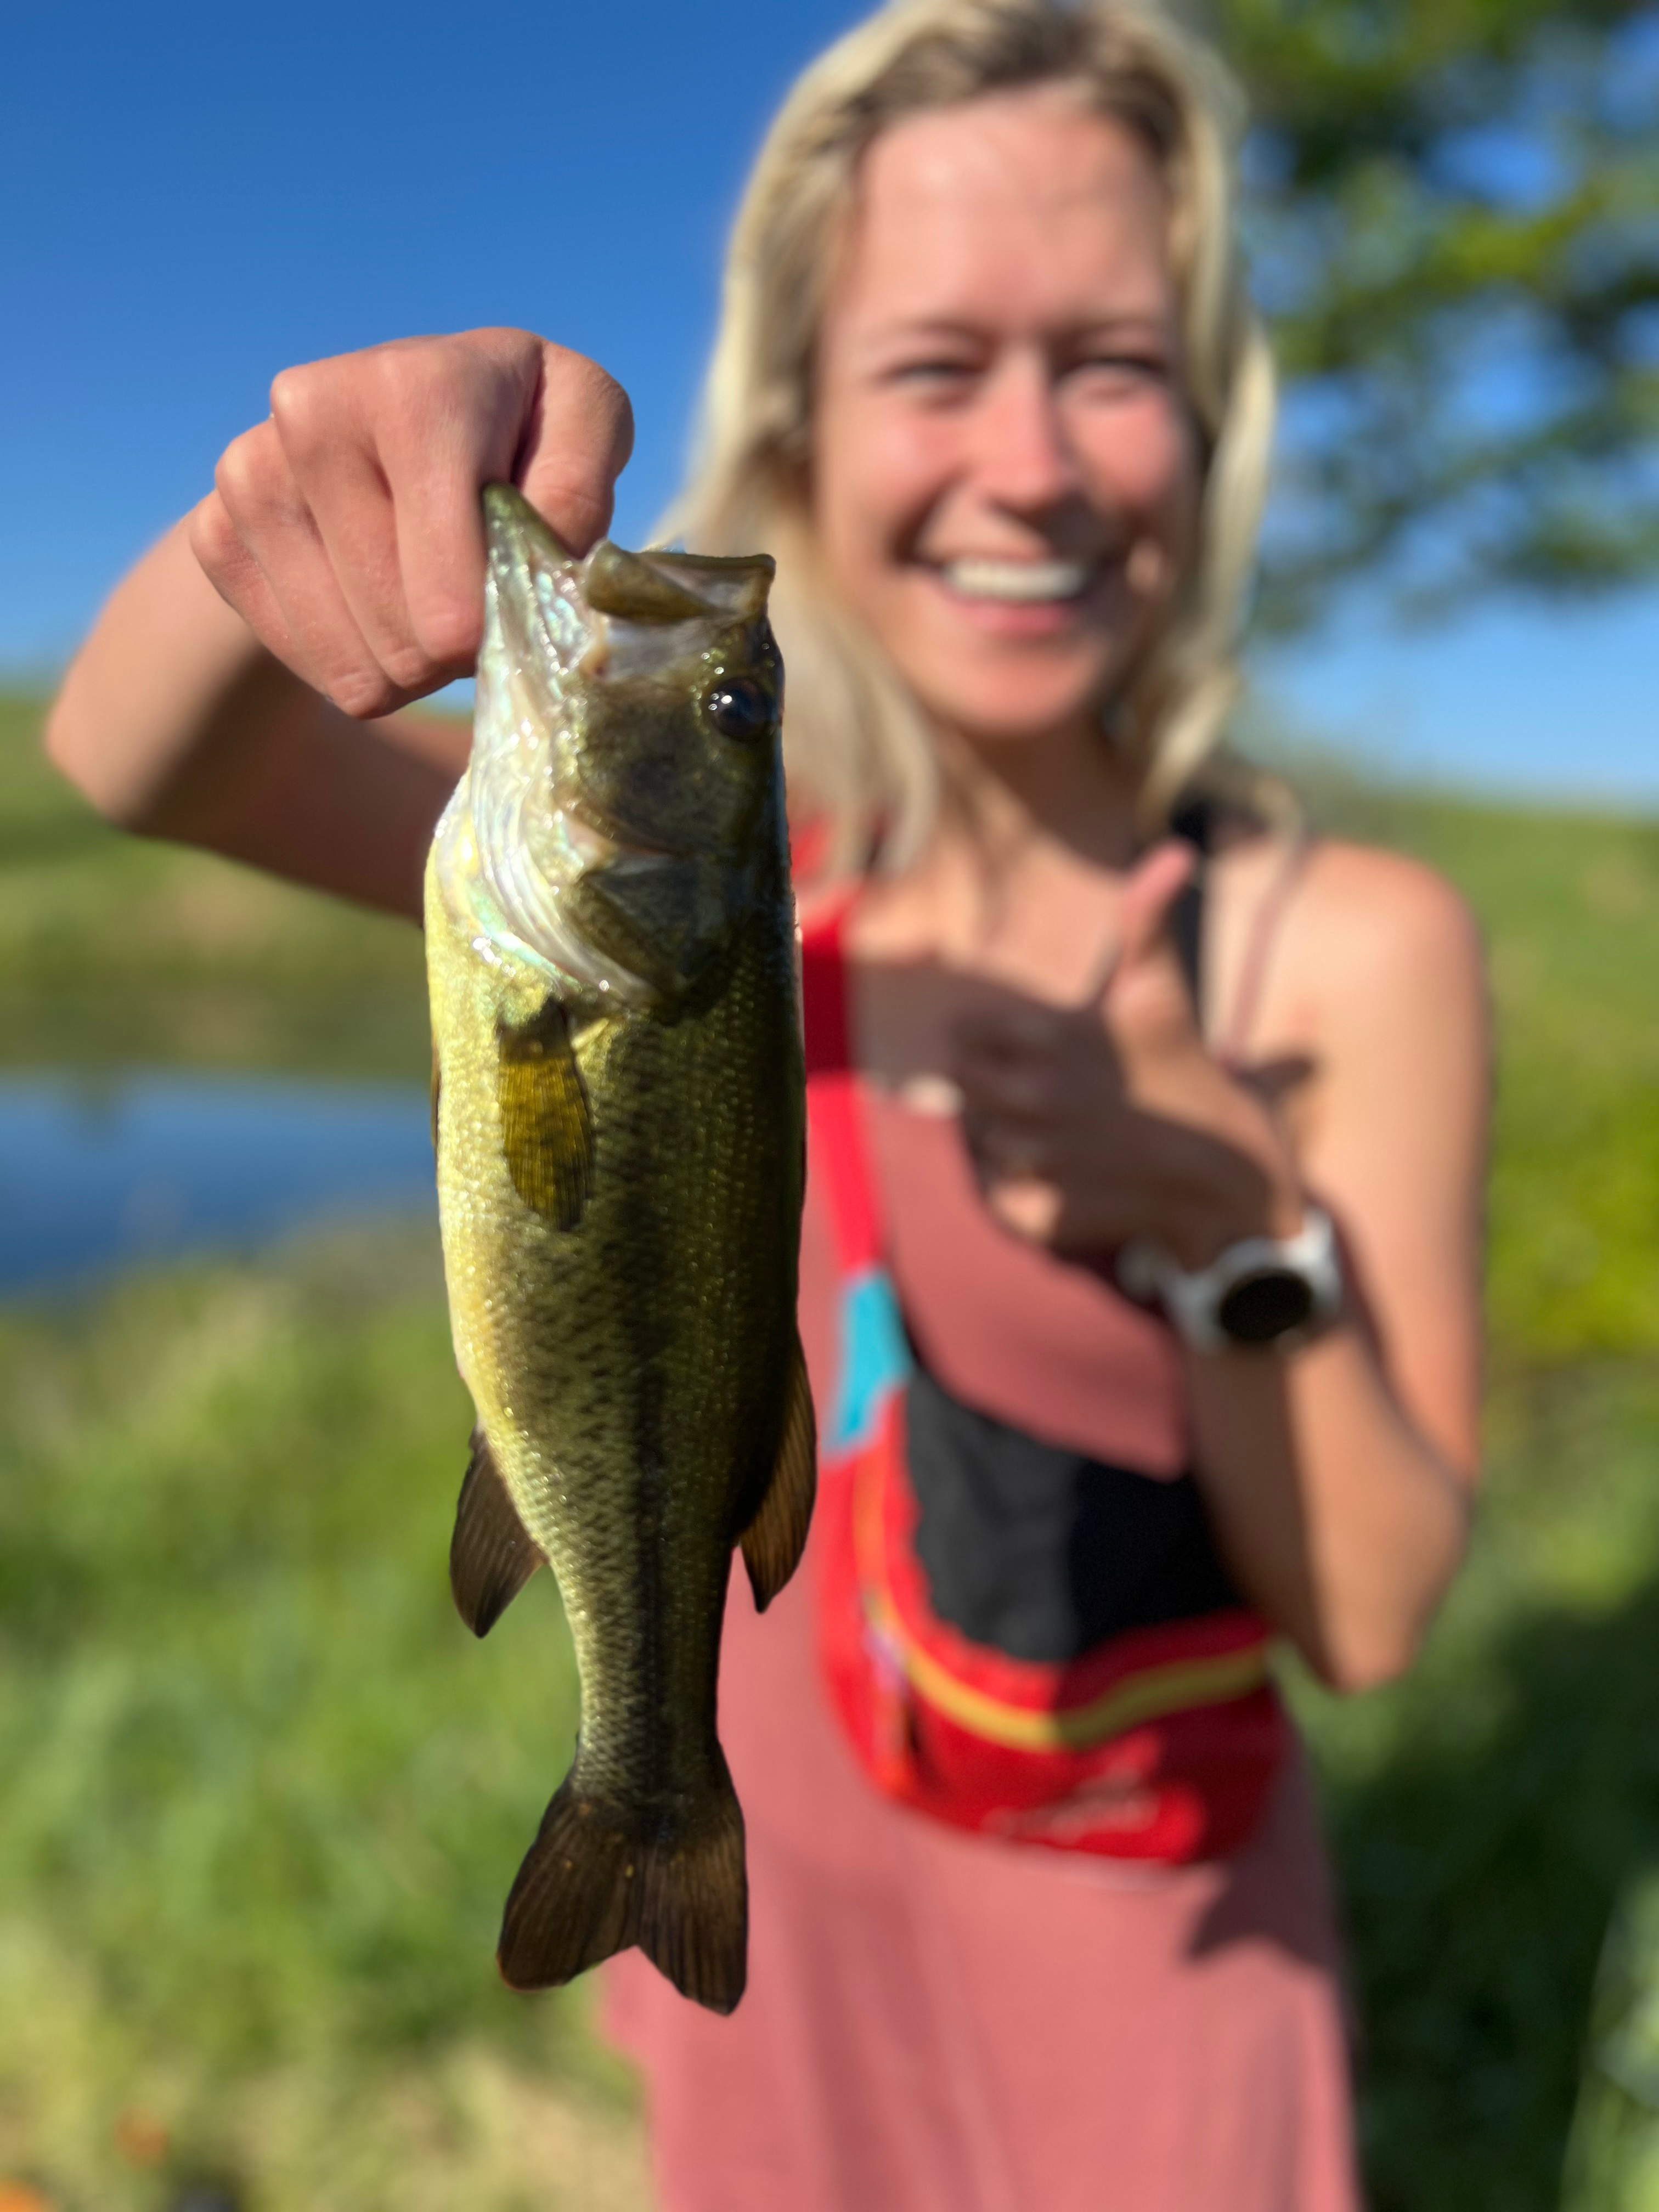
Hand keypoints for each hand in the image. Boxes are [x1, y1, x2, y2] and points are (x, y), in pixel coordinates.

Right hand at [188, 329, 633, 717]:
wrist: (403, 409)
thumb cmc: (519, 425)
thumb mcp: (586, 426)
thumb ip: (580, 496)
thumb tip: (542, 580)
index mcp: (412, 390)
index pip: (448, 596)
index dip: (489, 633)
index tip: (511, 606)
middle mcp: (312, 415)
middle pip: (403, 641)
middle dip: (454, 653)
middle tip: (476, 603)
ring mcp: (250, 472)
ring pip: (355, 670)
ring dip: (410, 667)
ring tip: (430, 599)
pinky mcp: (214, 530)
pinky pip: (305, 666)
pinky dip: (355, 661)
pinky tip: (376, 598)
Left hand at [952, 843, 1303, 1263]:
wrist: (1226, 1173)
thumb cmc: (1186, 1070)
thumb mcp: (1161, 990)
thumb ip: (1146, 919)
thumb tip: (1175, 852)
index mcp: (1049, 1037)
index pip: (964, 1032)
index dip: (992, 1038)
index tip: (1031, 1046)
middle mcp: (1032, 1099)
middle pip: (963, 1084)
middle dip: (994, 1083)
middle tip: (1044, 1088)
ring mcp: (1035, 1161)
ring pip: (979, 1140)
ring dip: (1007, 1136)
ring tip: (1060, 1130)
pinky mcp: (1040, 1217)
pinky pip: (998, 1197)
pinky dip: (1020, 1192)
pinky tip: (1063, 1175)